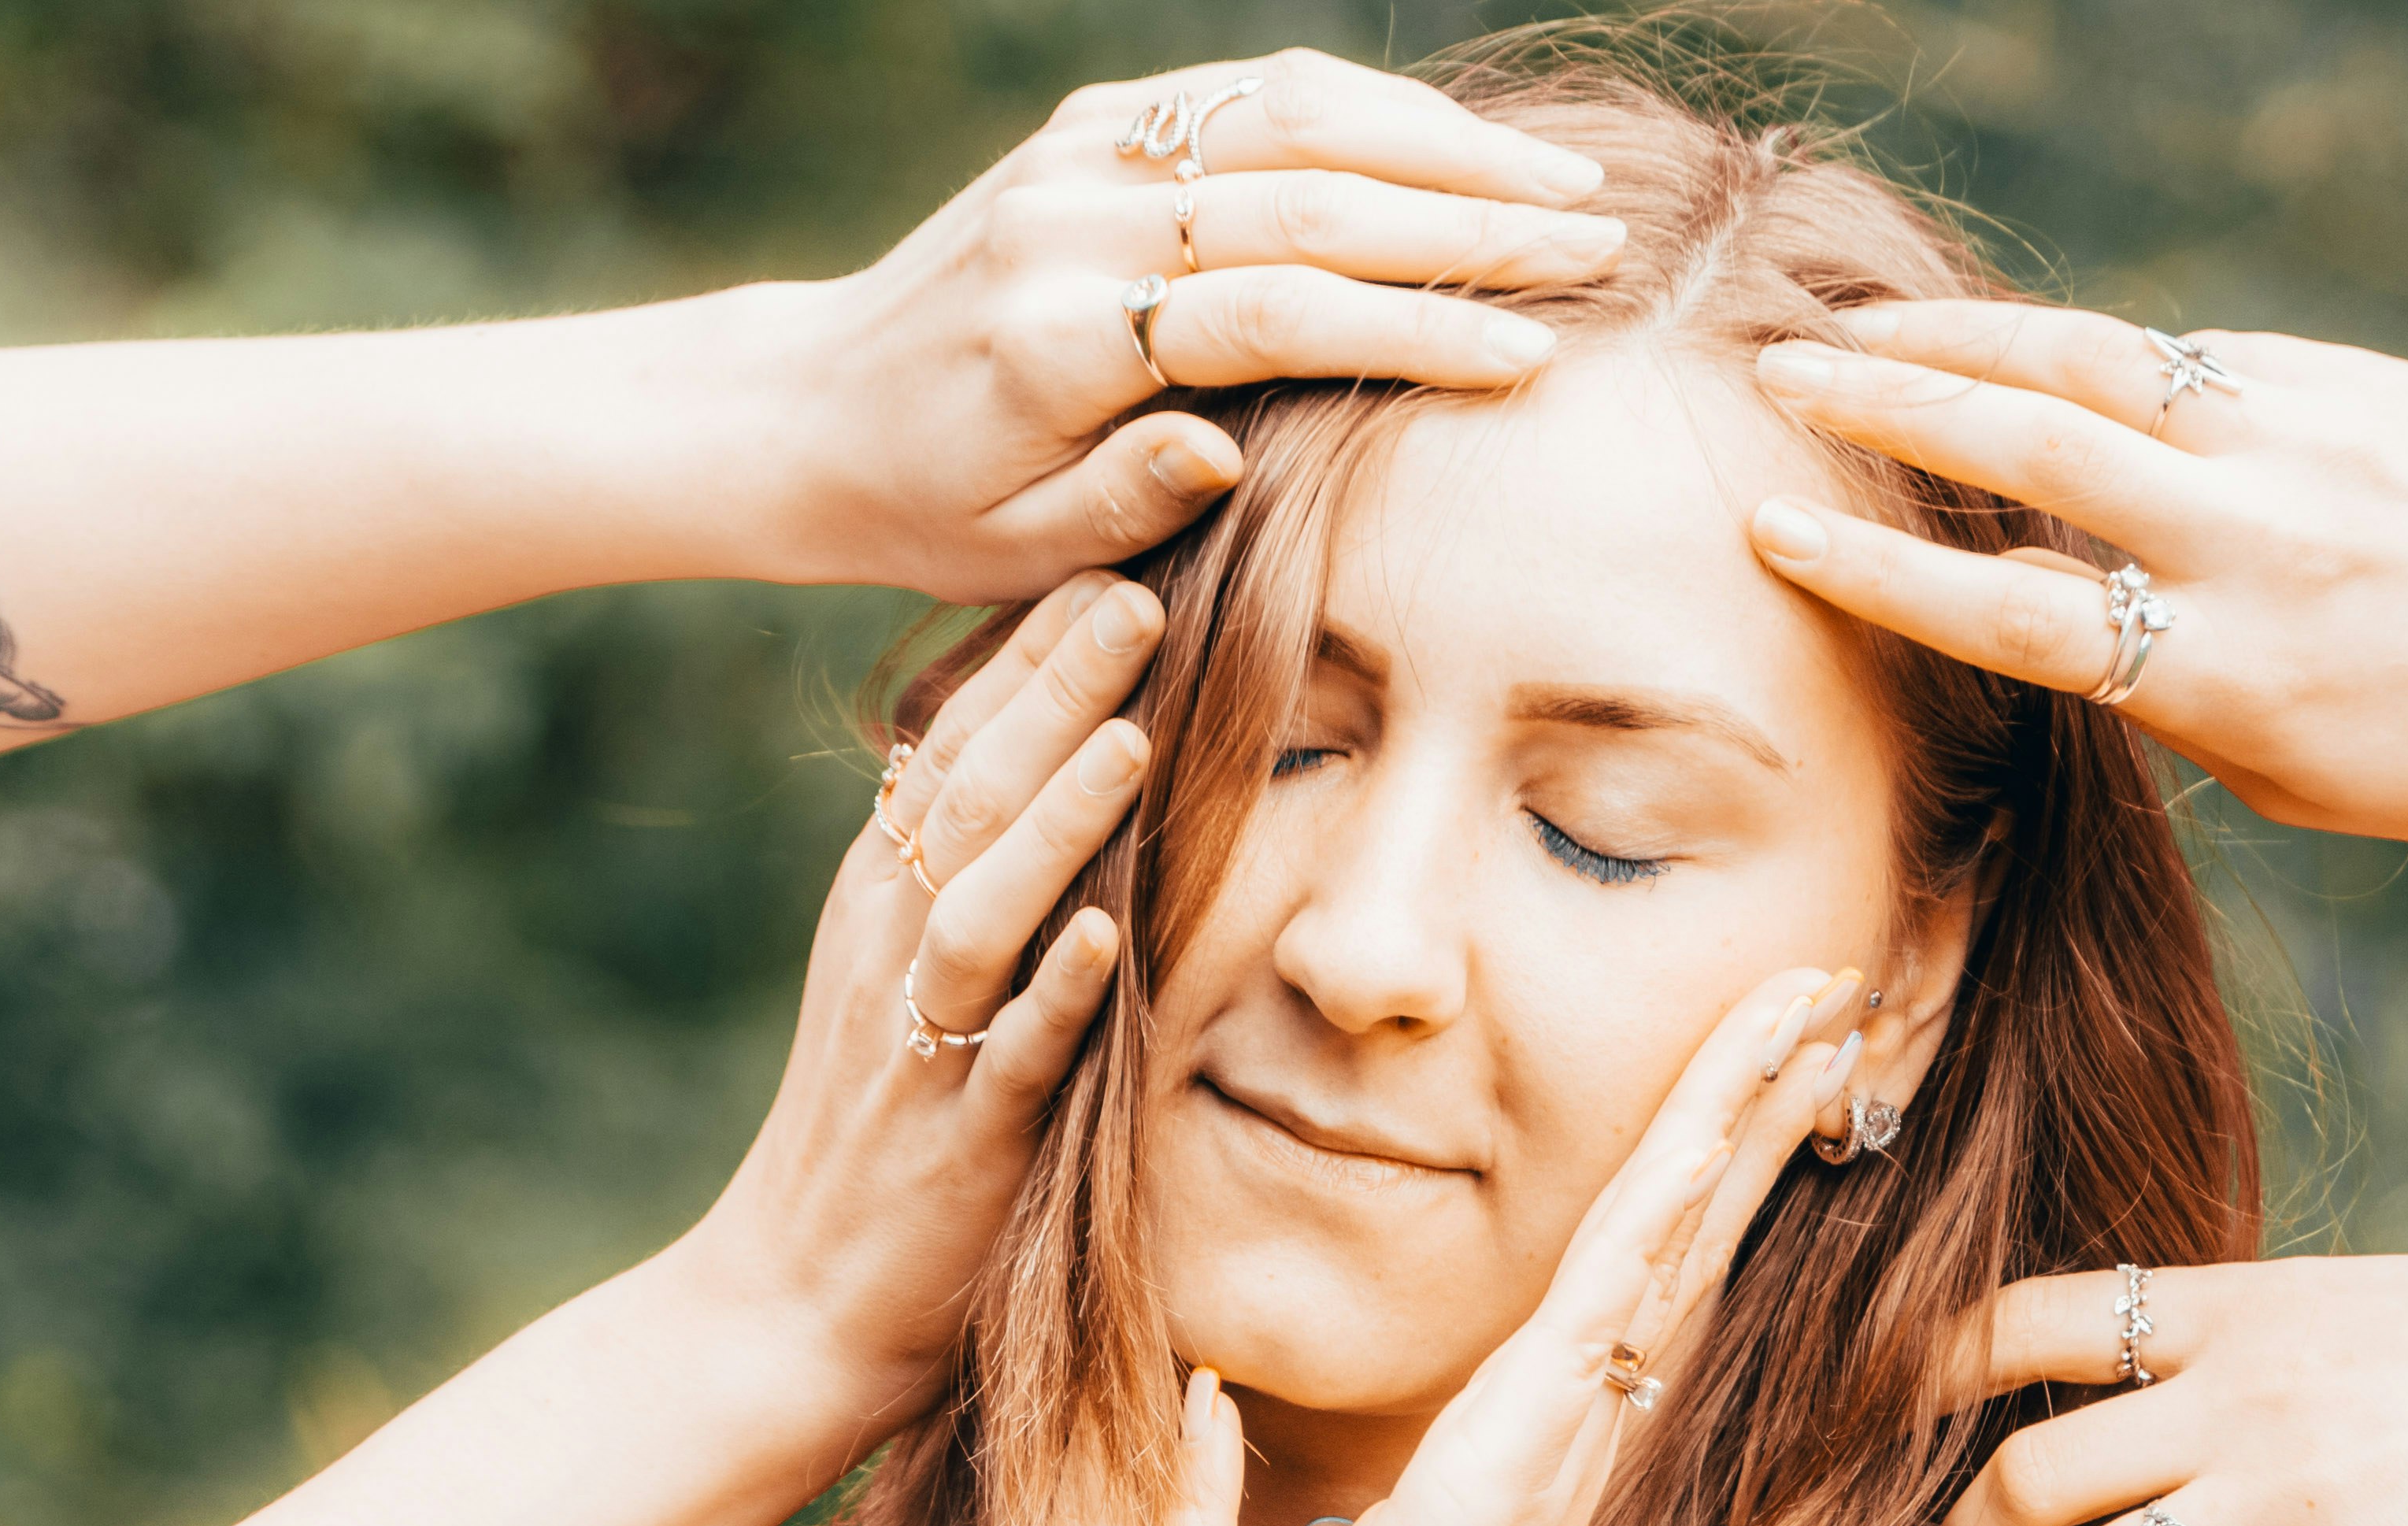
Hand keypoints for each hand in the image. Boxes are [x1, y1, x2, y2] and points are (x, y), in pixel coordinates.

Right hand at [670, 574, 1162, 1454]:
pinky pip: (1006, 1059)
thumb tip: (1031, 755)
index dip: (1026, 658)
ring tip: (1129, 738)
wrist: (788, 1307)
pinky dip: (1054, 997)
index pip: (952, 752)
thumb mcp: (906, 980)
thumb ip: (966, 875)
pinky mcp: (957, 1144)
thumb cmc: (875, 1138)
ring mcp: (920, 1047)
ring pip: (982, 909)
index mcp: (882, 903)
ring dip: (1056, 824)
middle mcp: (889, 953)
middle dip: (1050, 694)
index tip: (1103, 559)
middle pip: (966, 799)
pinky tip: (1104, 939)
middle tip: (1131, 589)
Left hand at [750, 49, 1622, 601]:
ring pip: (1292, 112)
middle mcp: (1071, 219)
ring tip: (1562, 180)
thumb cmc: (932, 509)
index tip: (1533, 356)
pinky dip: (1364, 106)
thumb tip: (1224, 452)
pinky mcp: (1092, 121)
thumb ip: (1124, 502)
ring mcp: (1082, 152)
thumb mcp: (1019, 554)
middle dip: (1470, 218)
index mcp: (1060, 339)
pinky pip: (1248, 90)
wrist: (809, 407)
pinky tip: (1457, 142)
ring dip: (1441, 141)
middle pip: (1308, 194)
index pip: (1276, 314)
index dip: (1416, 329)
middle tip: (1598, 245)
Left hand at [1204, 967, 1865, 1525]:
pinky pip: (1609, 1310)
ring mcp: (1553, 1456)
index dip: (1698, 1167)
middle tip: (1833, 992)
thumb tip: (1239, 1419)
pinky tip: (1725, 1124)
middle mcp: (1565, 1447)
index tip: (1749, 1069)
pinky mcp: (1513, 1473)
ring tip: (1818, 1006)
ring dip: (1744, 1116)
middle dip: (1760, 1104)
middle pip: (1688, 1236)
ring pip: (1671, 1243)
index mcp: (1519, 1462)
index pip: (1629, 1280)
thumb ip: (1277, 1497)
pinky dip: (1674, 1208)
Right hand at [1741, 302, 2407, 850]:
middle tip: (1779, 373)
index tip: (1774, 531)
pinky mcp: (2360, 386)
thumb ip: (2175, 692)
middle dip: (1885, 402)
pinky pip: (2197, 361)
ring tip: (1865, 328)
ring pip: (2102, 361)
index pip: (2012, 609)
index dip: (1877, 570)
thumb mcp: (2303, 777)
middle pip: (2031, 444)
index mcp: (2241, 677)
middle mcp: (2268, 544)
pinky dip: (2104, 359)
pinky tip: (2036, 359)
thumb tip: (2056, 604)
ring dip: (1965, 337)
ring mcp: (2315, 444)